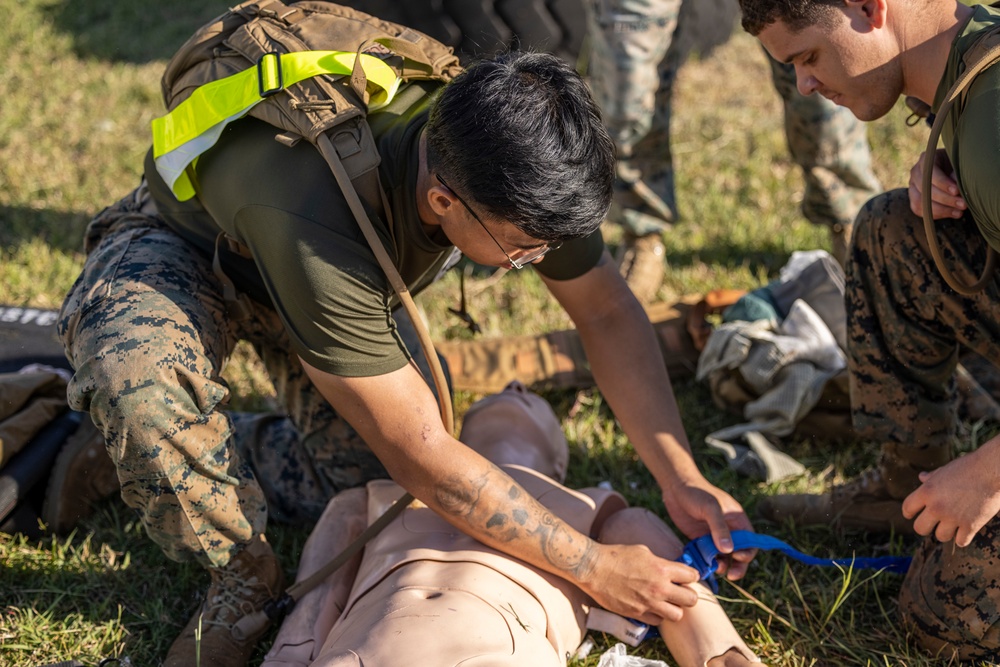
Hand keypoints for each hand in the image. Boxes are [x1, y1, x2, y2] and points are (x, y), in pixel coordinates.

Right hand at [582, 542, 701, 623]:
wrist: (594, 568)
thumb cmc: (617, 556)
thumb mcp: (643, 551)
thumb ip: (660, 562)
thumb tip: (670, 568)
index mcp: (662, 569)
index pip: (692, 576)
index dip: (691, 576)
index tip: (686, 577)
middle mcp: (659, 588)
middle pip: (691, 599)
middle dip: (688, 595)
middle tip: (679, 592)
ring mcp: (649, 603)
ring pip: (678, 615)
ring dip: (674, 608)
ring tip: (666, 602)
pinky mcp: (637, 614)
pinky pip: (658, 621)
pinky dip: (657, 615)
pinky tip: (651, 606)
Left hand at [662, 477, 755, 579]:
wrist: (675, 487)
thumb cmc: (697, 492)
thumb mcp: (711, 508)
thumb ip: (719, 528)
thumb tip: (729, 550)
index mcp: (737, 520)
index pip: (750, 541)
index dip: (748, 552)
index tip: (738, 557)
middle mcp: (728, 530)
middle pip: (739, 553)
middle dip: (738, 566)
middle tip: (731, 576)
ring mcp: (714, 536)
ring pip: (723, 557)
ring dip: (721, 565)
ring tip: (714, 568)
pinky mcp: (700, 540)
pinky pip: (707, 556)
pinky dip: (707, 562)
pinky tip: (703, 566)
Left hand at [901, 435, 999, 545]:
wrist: (992, 470)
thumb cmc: (969, 467)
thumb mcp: (945, 470)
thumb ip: (931, 477)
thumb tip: (921, 477)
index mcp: (926, 491)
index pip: (907, 508)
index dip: (909, 513)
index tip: (912, 515)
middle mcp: (936, 507)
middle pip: (920, 528)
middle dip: (925, 527)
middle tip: (932, 523)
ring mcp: (953, 518)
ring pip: (940, 537)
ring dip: (945, 532)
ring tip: (951, 525)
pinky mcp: (971, 526)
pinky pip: (961, 542)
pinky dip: (963, 538)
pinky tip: (965, 531)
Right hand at [908, 148, 965, 218]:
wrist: (952, 170)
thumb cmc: (958, 165)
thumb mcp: (960, 164)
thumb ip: (957, 172)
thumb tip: (956, 185)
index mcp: (926, 159)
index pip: (930, 173)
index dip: (942, 183)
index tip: (956, 191)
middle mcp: (916, 172)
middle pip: (925, 189)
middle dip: (945, 199)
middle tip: (963, 204)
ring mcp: (912, 186)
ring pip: (920, 202)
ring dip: (941, 209)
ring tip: (959, 212)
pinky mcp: (914, 198)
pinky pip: (919, 210)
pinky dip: (936, 214)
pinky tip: (952, 214)